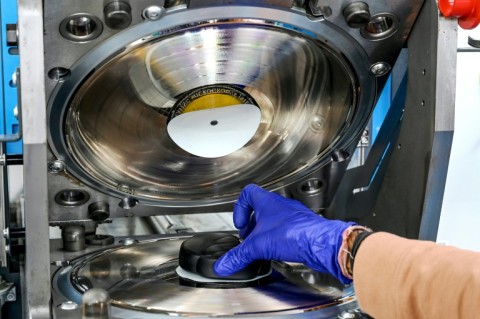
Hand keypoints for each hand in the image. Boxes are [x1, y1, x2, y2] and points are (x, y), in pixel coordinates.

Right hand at [214, 184, 356, 283]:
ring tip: (261, 246)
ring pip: (273, 219)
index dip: (239, 208)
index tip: (240, 224)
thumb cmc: (295, 233)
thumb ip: (239, 255)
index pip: (248, 193)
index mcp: (267, 202)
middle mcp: (281, 205)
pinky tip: (277, 251)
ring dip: (265, 231)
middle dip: (251, 224)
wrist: (320, 242)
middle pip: (260, 208)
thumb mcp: (258, 246)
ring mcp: (292, 216)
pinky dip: (278, 238)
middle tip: (248, 238)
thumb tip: (224, 264)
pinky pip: (285, 229)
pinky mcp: (301, 227)